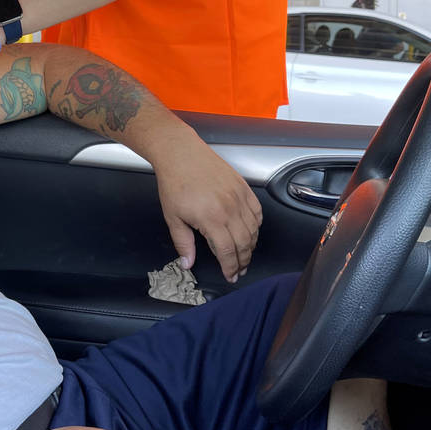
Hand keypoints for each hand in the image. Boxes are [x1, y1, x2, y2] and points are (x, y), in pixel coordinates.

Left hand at [152, 133, 261, 281]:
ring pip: (253, 229)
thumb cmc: (175, 182)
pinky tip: (251, 232)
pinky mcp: (243, 187)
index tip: (230, 275)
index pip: (227, 251)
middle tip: (239, 270)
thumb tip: (187, 262)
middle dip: (243, 261)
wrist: (180, 154)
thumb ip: (183, 243)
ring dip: (251, 246)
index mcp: (211, 218)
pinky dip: (257, 225)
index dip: (230, 267)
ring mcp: (238, 196)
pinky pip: (257, 211)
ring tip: (245, 255)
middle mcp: (229, 208)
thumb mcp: (172, 217)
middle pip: (244, 243)